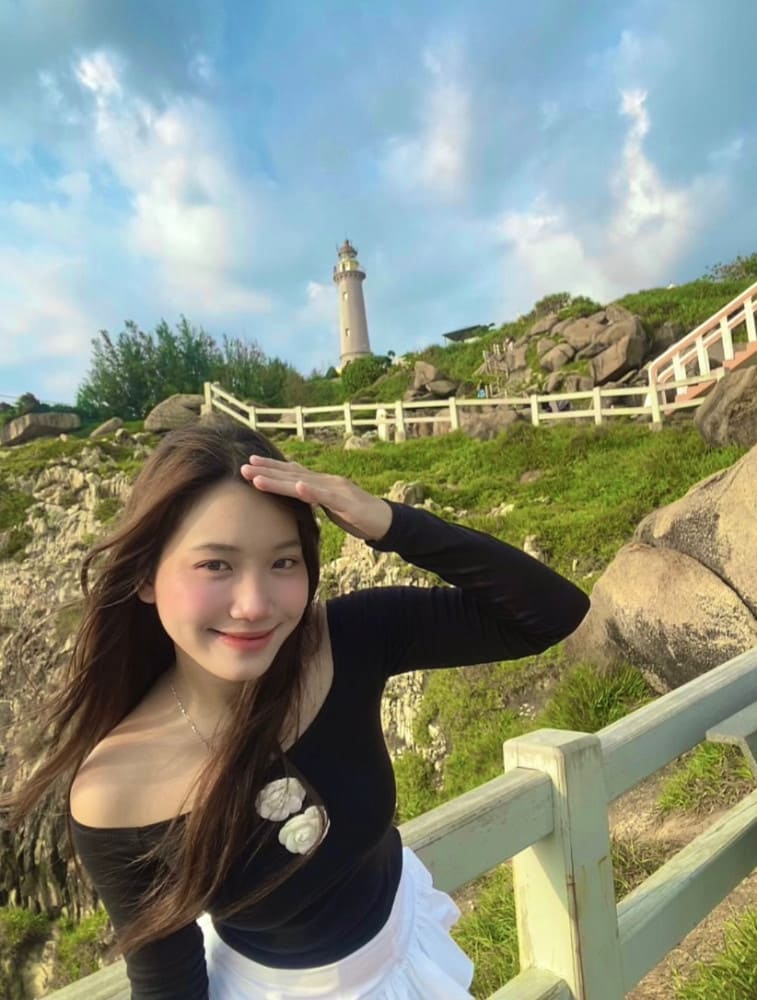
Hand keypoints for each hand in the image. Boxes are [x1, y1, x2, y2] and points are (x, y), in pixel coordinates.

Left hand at [240, 456, 392, 541]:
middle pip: (292, 474)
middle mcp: (327, 481)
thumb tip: (297, 491)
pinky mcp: (347, 502)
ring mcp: (337, 489)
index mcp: (321, 483)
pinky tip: (298, 487)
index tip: (249, 464)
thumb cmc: (357, 514)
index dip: (271, 468)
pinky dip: (311, 491)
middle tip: (243, 467)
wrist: (385, 521)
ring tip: (258, 478)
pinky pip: (326, 496)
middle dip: (267, 471)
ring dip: (279, 480)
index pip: (292, 473)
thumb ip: (315, 496)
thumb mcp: (330, 505)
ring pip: (303, 483)